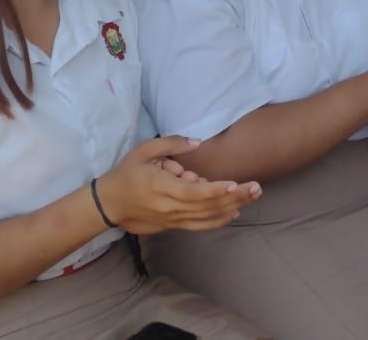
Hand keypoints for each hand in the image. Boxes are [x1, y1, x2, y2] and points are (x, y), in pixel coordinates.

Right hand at [94, 136, 260, 234]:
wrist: (110, 203)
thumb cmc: (127, 173)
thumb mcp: (143, 150)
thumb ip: (171, 145)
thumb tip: (197, 142)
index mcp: (161, 187)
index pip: (193, 192)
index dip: (215, 190)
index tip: (235, 184)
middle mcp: (169, 207)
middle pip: (207, 206)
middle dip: (235, 197)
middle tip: (257, 187)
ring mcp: (172, 219)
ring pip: (207, 218)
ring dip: (232, 208)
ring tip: (253, 197)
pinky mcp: (174, 225)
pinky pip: (200, 225)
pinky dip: (219, 220)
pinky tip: (234, 212)